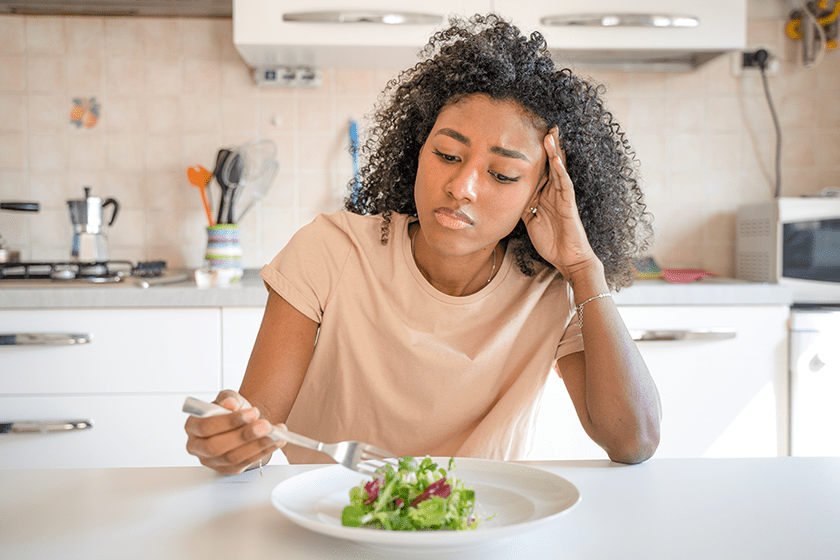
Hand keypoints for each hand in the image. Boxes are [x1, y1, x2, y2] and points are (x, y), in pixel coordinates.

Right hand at [184, 389, 284, 474]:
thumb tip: (230, 404)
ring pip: (233, 458)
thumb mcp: (229, 398)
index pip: (205, 427)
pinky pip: (246, 463)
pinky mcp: (228, 470)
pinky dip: (263, 451)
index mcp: (193, 427)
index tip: (252, 412)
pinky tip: (276, 441)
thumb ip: (228, 399)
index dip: (229, 421)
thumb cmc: (231, 410)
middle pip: (216, 447)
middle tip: (265, 425)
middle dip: (244, 436)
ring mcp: (212, 461)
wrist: (242, 421)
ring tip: (274, 433)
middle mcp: (198, 447)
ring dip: (257, 445)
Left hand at [522, 127, 599, 280]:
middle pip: (552, 164)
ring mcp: (563, 197)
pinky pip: (565, 186)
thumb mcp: (531, 220)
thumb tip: (509, 196)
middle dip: (549, 146)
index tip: (528, 138)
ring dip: (555, 152)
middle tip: (546, 125)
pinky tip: (557, 160)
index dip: (536, 155)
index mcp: (546, 195)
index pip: (540, 171)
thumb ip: (523, 206)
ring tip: (551, 134)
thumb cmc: (551, 241)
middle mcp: (555, 193)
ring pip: (559, 170)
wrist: (567, 259)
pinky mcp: (569, 205)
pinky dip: (561, 172)